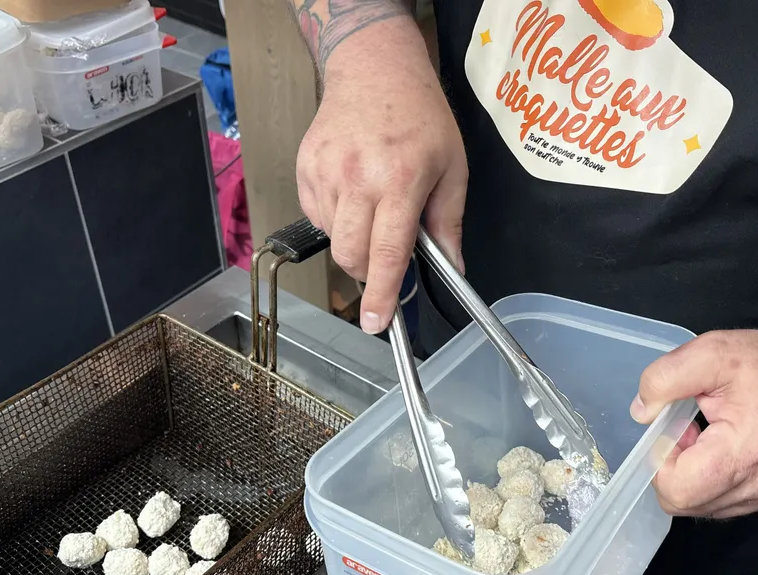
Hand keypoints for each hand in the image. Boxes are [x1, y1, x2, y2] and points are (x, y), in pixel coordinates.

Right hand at [297, 41, 467, 333]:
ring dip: (353, 239)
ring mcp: (325, 173)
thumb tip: (453, 268)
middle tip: (385, 256)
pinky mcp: (304, 169)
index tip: (376, 322)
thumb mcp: (452, 168)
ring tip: (372, 204)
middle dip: (367, 272)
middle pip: (351, 255)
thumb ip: (449, 223)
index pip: (388, 253)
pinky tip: (352, 190)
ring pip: (333, 238)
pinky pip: (317, 216)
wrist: (373, 69)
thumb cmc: (420, 116)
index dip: (383, 294)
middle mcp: (357, 178)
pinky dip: (336, 218)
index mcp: (400, 180)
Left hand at [630, 327, 757, 517]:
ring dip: (685, 475)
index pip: (679, 490)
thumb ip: (665, 379)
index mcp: (745, 452)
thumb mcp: (710, 351)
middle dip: (669, 468)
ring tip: (701, 436)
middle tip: (685, 430)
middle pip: (683, 504)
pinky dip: (702, 480)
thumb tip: (641, 414)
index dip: (660, 460)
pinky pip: (714, 503)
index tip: (672, 427)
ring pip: (697, 507)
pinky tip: (713, 448)